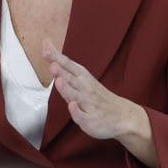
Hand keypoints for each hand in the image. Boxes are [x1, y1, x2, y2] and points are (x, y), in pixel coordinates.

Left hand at [44, 40, 157, 167]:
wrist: (122, 115)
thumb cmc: (97, 97)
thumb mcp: (82, 79)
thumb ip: (64, 69)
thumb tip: (50, 54)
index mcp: (82, 78)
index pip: (67, 65)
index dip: (56, 56)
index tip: (46, 46)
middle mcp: (85, 89)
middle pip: (70, 79)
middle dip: (61, 71)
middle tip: (52, 63)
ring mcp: (88, 104)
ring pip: (75, 96)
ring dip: (67, 88)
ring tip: (59, 80)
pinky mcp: (90, 120)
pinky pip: (82, 116)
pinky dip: (77, 111)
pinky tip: (72, 106)